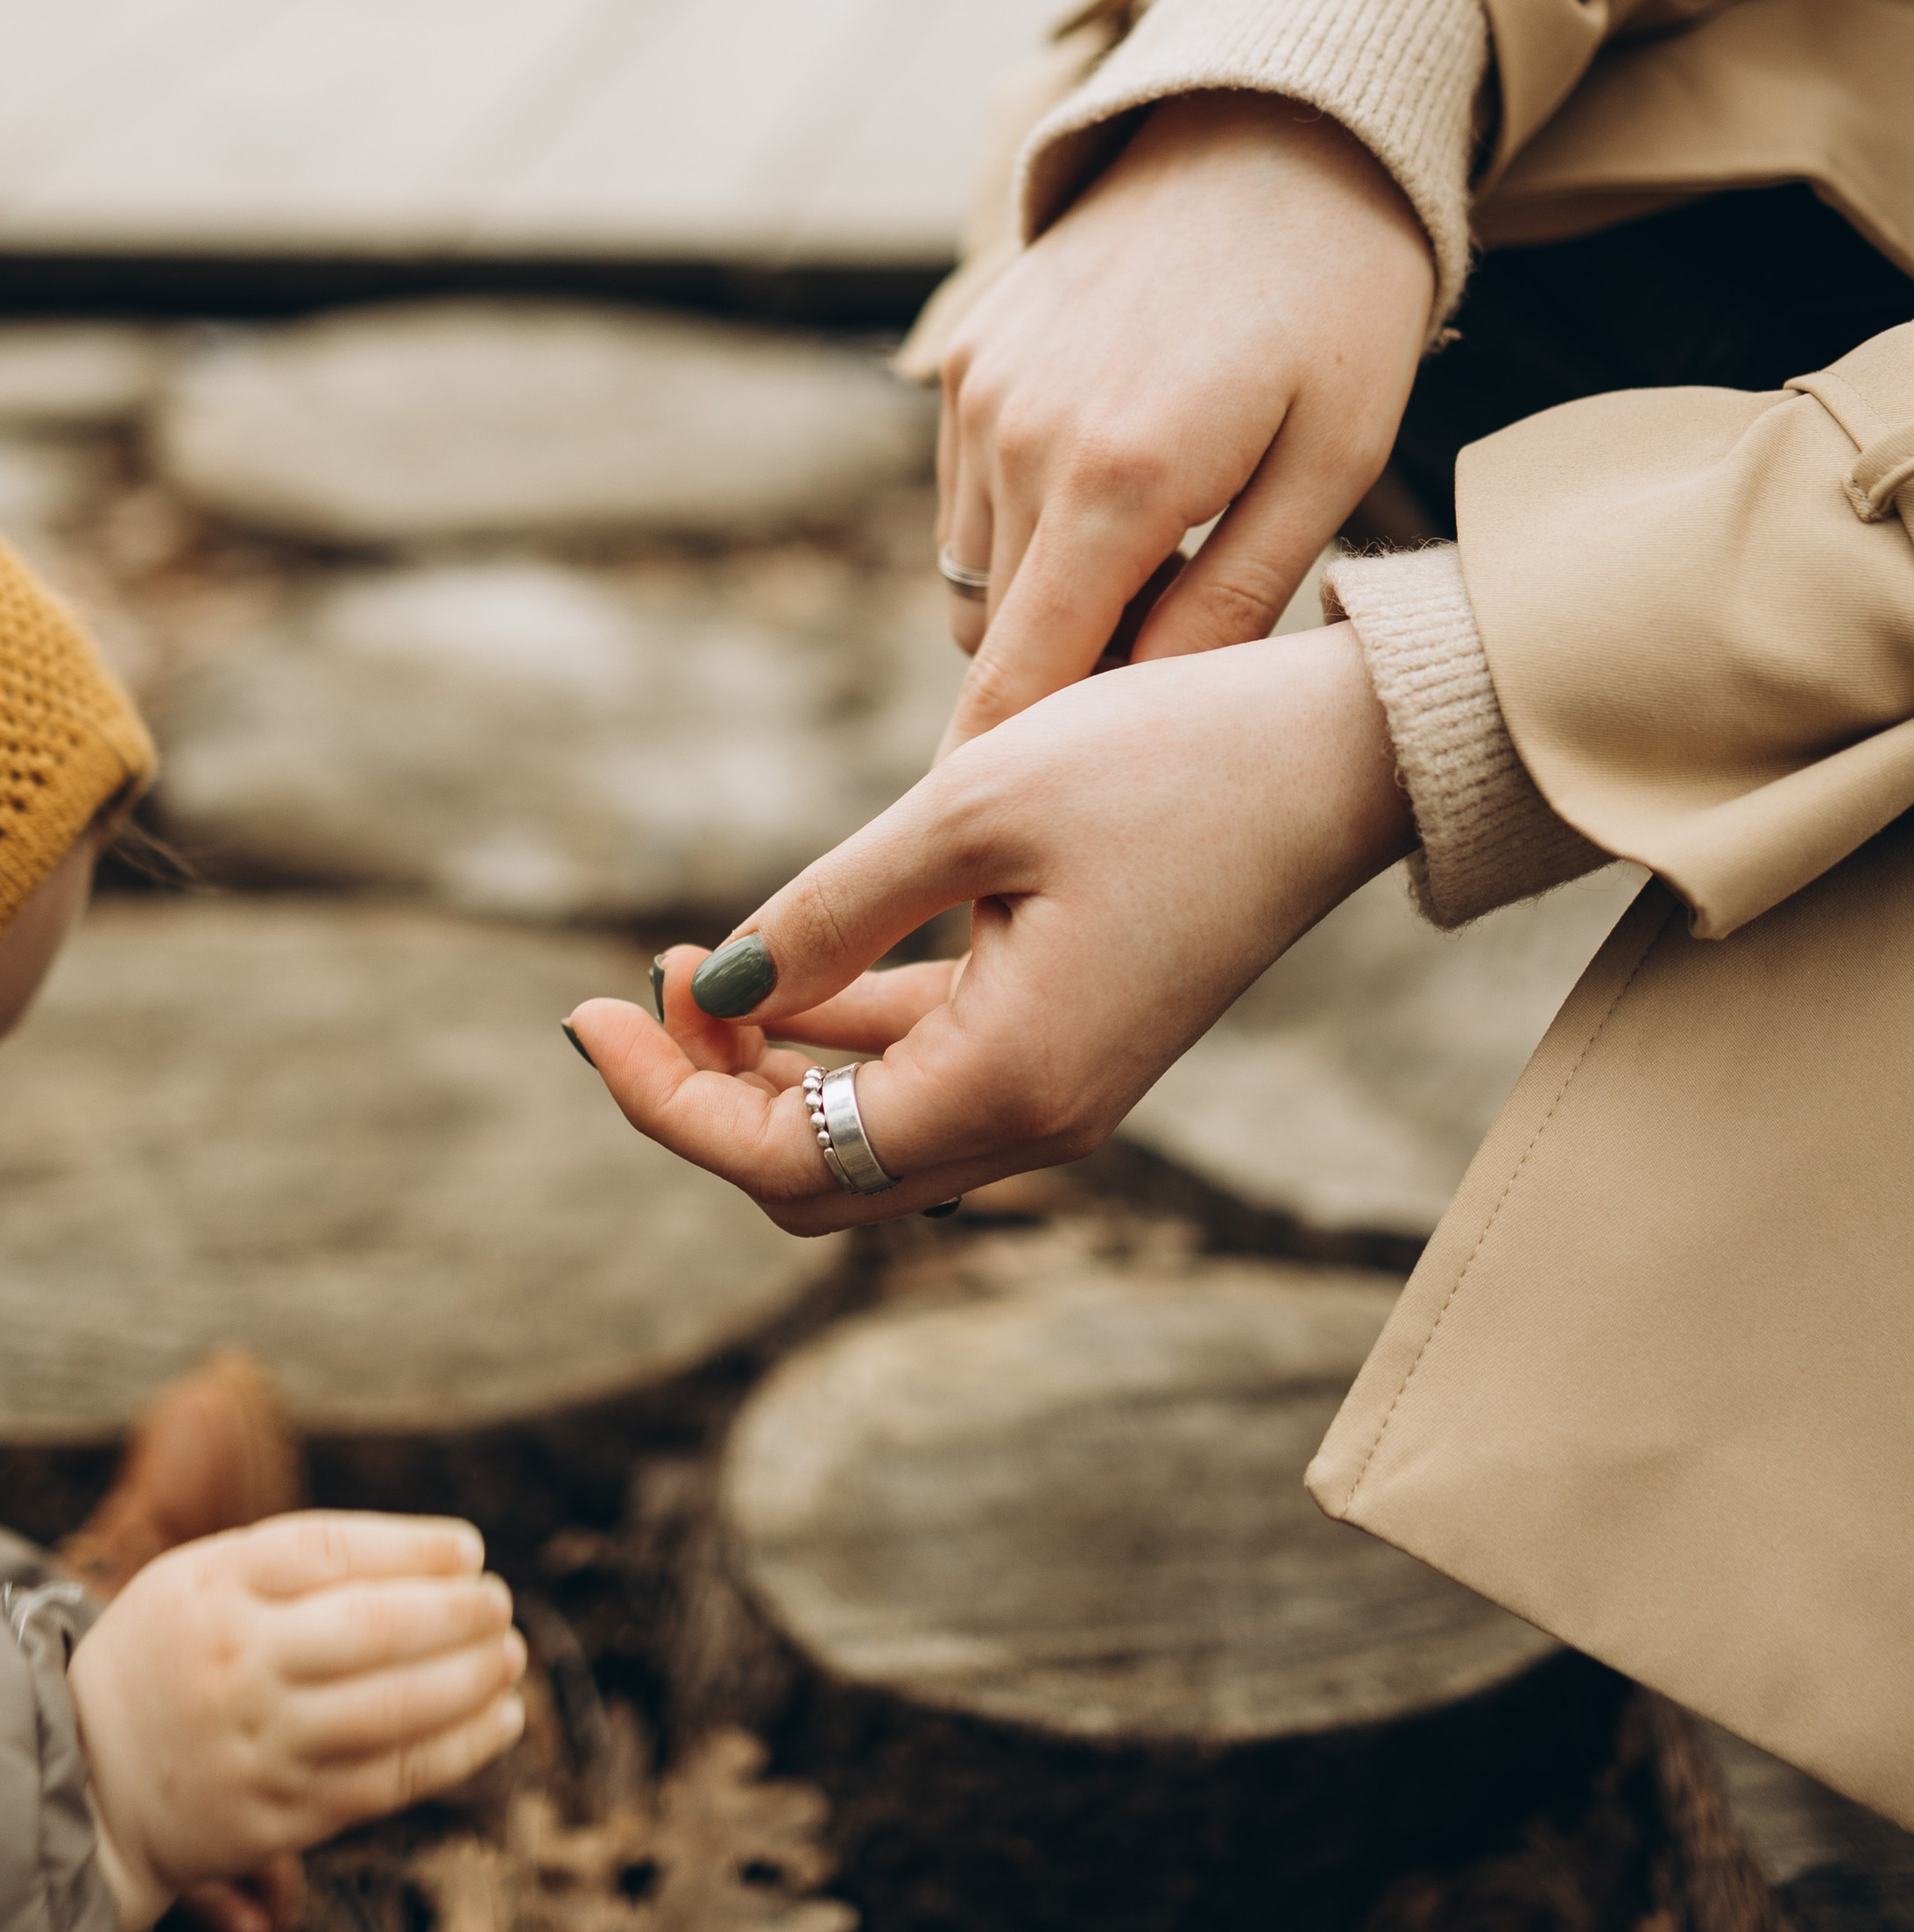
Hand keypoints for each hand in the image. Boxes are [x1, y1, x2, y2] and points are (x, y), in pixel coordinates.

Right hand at [68, 1513, 525, 1931]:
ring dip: (470, 1682)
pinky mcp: (277, 1817)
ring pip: (390, 1711)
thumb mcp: (196, 1578)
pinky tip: (499, 1721)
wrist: (84, 1780)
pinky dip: (456, 1750)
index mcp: (213, 1587)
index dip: (413, 1548)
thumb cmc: (166, 1654)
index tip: (469, 1551)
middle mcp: (237, 1665)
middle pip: (371, 1630)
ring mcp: (259, 1746)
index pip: (331, 1551)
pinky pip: (386, 1782)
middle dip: (456, 1615)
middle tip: (500, 1604)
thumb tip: (432, 1558)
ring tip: (510, 1656)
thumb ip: (293, 1561)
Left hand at [566, 622, 1411, 1226]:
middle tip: (630, 986)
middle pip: (814, 1177)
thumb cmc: (1168, 763)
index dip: (662, 1103)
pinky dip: (840, 1036)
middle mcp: (1035, 1122)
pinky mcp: (1074, 1043)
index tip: (585, 1012)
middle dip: (702, 1098)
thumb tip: (707, 990)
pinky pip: (926, 1077)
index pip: (780, 1159)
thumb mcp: (968, 811)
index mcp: (1008, 1087)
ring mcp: (1059, 1090)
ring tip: (677, 963)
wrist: (1346, 755)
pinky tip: (783, 960)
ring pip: (866, 1134)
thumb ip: (826, 912)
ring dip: (764, 1068)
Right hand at [934, 92, 1433, 743]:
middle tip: (1161, 696)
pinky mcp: (965, 357)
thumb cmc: (1337, 303)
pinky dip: (1028, 530)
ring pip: (977, 579)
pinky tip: (1124, 486)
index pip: (1018, 686)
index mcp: (1120, 478)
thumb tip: (1146, 723)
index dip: (1003, 781)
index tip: (1006, 858)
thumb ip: (1232, 604)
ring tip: (1163, 569)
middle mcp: (1020, 436)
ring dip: (1048, 607)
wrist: (1276, 128)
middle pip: (995, 645)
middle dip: (1061, 690)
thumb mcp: (1331, 462)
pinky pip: (969, 500)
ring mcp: (979, 391)